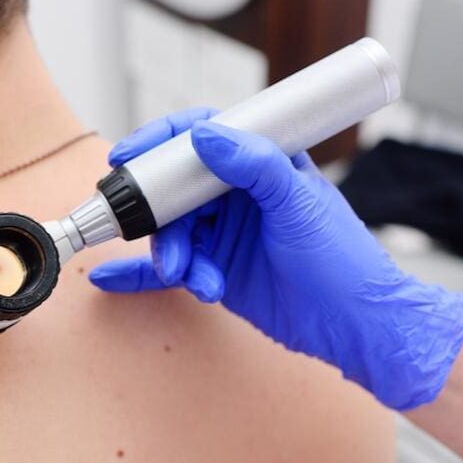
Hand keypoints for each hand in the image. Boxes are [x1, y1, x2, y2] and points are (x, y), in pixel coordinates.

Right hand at [90, 109, 462, 409]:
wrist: (354, 327)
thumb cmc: (342, 260)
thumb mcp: (298, 203)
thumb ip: (255, 164)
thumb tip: (204, 135)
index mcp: (260, 164)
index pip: (202, 138)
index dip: (162, 141)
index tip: (129, 154)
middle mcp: (237, 196)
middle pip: (175, 190)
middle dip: (159, 213)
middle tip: (148, 230)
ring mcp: (224, 234)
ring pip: (174, 232)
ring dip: (174, 254)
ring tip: (193, 276)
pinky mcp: (215, 270)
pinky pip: (173, 267)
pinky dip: (139, 273)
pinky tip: (108, 279)